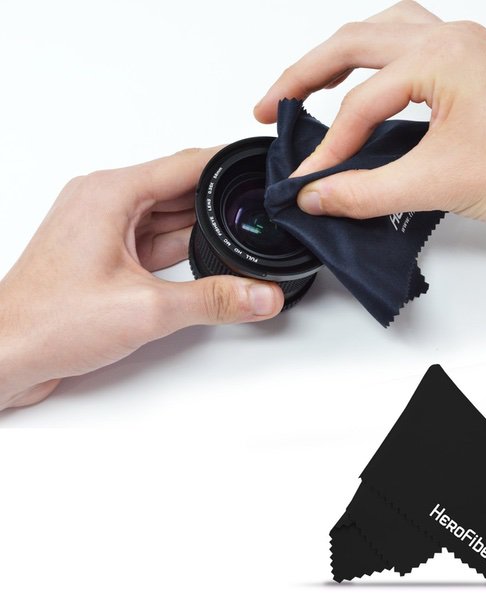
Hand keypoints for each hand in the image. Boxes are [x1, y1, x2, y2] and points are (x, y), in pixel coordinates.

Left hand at [0, 148, 283, 409]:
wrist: (5, 354)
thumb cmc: (48, 322)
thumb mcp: (147, 310)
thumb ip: (213, 300)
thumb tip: (259, 295)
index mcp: (110, 194)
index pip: (186, 165)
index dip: (227, 163)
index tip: (257, 164)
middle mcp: (104, 203)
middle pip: (179, 189)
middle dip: (220, 201)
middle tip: (257, 211)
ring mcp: (103, 228)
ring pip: (167, 216)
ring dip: (201, 227)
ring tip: (239, 238)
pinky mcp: (104, 254)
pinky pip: (153, 238)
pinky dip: (180, 246)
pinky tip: (206, 257)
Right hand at [254, 0, 485, 260]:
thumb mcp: (436, 182)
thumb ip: (366, 192)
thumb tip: (316, 196)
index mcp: (441, 56)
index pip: (360, 105)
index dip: (327, 149)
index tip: (305, 183)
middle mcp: (448, 40)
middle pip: (354, 44)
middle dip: (303, 76)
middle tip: (269, 106)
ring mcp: (459, 49)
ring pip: (378, 35)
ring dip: (335, 59)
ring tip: (305, 86)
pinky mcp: (465, 67)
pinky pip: (403, 48)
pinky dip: (369, 64)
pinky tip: (359, 83)